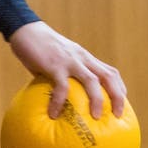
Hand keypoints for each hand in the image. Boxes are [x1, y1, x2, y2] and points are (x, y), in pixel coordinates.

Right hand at [8, 21, 126, 118]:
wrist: (25, 30)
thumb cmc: (39, 48)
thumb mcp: (57, 61)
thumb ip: (62, 77)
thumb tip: (60, 101)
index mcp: (85, 58)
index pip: (110, 72)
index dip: (119, 88)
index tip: (122, 104)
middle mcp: (82, 58)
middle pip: (108, 76)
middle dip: (117, 96)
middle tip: (118, 115)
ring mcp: (70, 60)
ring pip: (92, 80)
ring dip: (97, 99)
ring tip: (96, 117)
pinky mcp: (55, 64)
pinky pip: (61, 86)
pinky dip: (60, 101)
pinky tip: (53, 114)